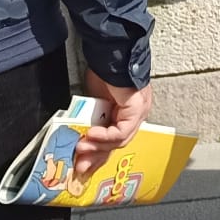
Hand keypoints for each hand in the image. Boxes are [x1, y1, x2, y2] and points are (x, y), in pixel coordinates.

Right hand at [71, 68, 153, 183]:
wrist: (109, 53)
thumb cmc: (102, 71)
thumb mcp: (93, 103)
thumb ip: (91, 121)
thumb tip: (80, 139)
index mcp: (127, 113)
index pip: (115, 141)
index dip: (98, 154)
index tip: (83, 164)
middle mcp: (136, 115)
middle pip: (117, 144)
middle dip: (96, 156)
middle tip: (80, 166)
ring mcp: (139, 112)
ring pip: (119, 140)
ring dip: (97, 147)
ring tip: (81, 148)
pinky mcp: (137, 109)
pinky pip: (121, 131)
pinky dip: (105, 136)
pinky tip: (91, 134)